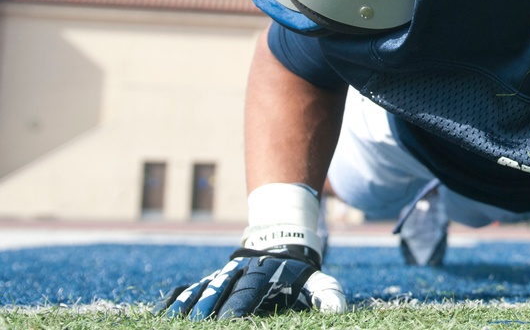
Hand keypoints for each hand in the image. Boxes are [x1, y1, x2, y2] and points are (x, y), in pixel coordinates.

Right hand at [156, 245, 345, 318]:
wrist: (281, 239)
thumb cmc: (298, 272)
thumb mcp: (316, 280)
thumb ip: (325, 293)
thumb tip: (336, 308)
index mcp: (264, 276)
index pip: (249, 294)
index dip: (238, 307)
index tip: (228, 320)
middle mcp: (240, 274)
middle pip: (221, 292)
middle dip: (207, 309)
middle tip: (195, 324)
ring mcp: (224, 275)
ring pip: (202, 289)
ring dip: (188, 307)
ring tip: (174, 322)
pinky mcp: (213, 279)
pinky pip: (191, 288)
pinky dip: (176, 299)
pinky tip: (162, 314)